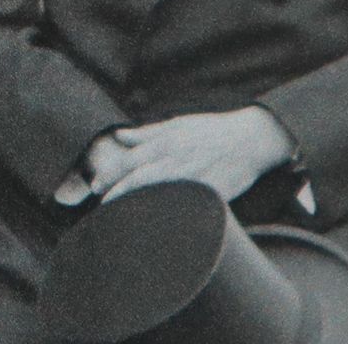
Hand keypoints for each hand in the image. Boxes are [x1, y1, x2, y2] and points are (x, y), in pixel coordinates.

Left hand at [89, 108, 294, 204]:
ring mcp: (193, 177)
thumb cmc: (210, 130)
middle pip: (140, 179)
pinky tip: (160, 224)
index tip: (96, 187)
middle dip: (118, 193)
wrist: (250, 139)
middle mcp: (176, 160)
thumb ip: (146, 133)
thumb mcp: (176, 124)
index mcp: (165, 143)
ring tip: (123, 217)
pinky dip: (171, 212)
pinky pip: (186, 206)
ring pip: (160, 193)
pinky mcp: (210, 193)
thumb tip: (119, 135)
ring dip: (140, 204)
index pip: (130, 160)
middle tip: (102, 206)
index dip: (111, 174)